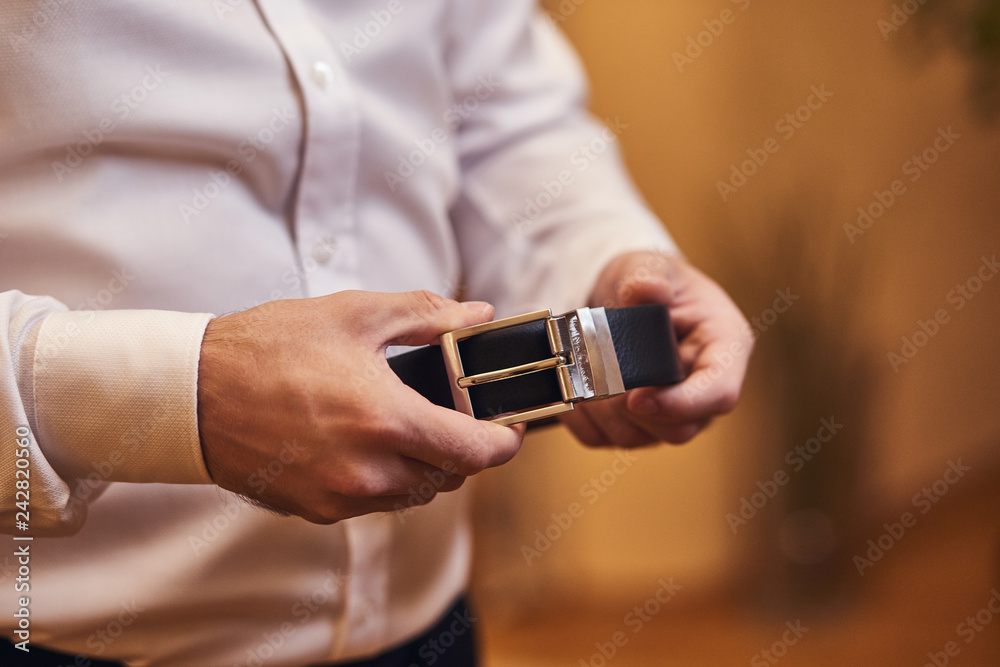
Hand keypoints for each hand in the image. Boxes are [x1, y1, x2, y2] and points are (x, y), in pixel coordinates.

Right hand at [197, 290, 524, 523]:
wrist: (190, 393)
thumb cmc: (266, 349)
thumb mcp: (353, 315)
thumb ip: (426, 314)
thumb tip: (475, 313)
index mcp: (387, 421)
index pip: (477, 453)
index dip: (507, 442)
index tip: (512, 426)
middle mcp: (369, 472)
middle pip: (450, 477)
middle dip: (464, 448)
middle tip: (457, 414)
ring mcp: (341, 498)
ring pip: (414, 494)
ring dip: (425, 465)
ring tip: (408, 423)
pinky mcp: (315, 510)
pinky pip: (373, 503)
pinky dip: (385, 478)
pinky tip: (364, 442)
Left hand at [559, 251, 752, 446]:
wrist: (623, 297)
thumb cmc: (650, 281)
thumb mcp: (648, 267)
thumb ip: (647, 277)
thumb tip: (647, 288)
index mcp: (724, 347)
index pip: (720, 393)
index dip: (682, 404)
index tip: (638, 397)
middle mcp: (702, 388)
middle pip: (678, 429)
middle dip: (629, 406)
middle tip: (595, 372)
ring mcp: (670, 413)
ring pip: (636, 437)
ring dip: (599, 409)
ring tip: (580, 370)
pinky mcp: (636, 425)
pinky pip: (604, 438)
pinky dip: (581, 416)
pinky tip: (572, 384)